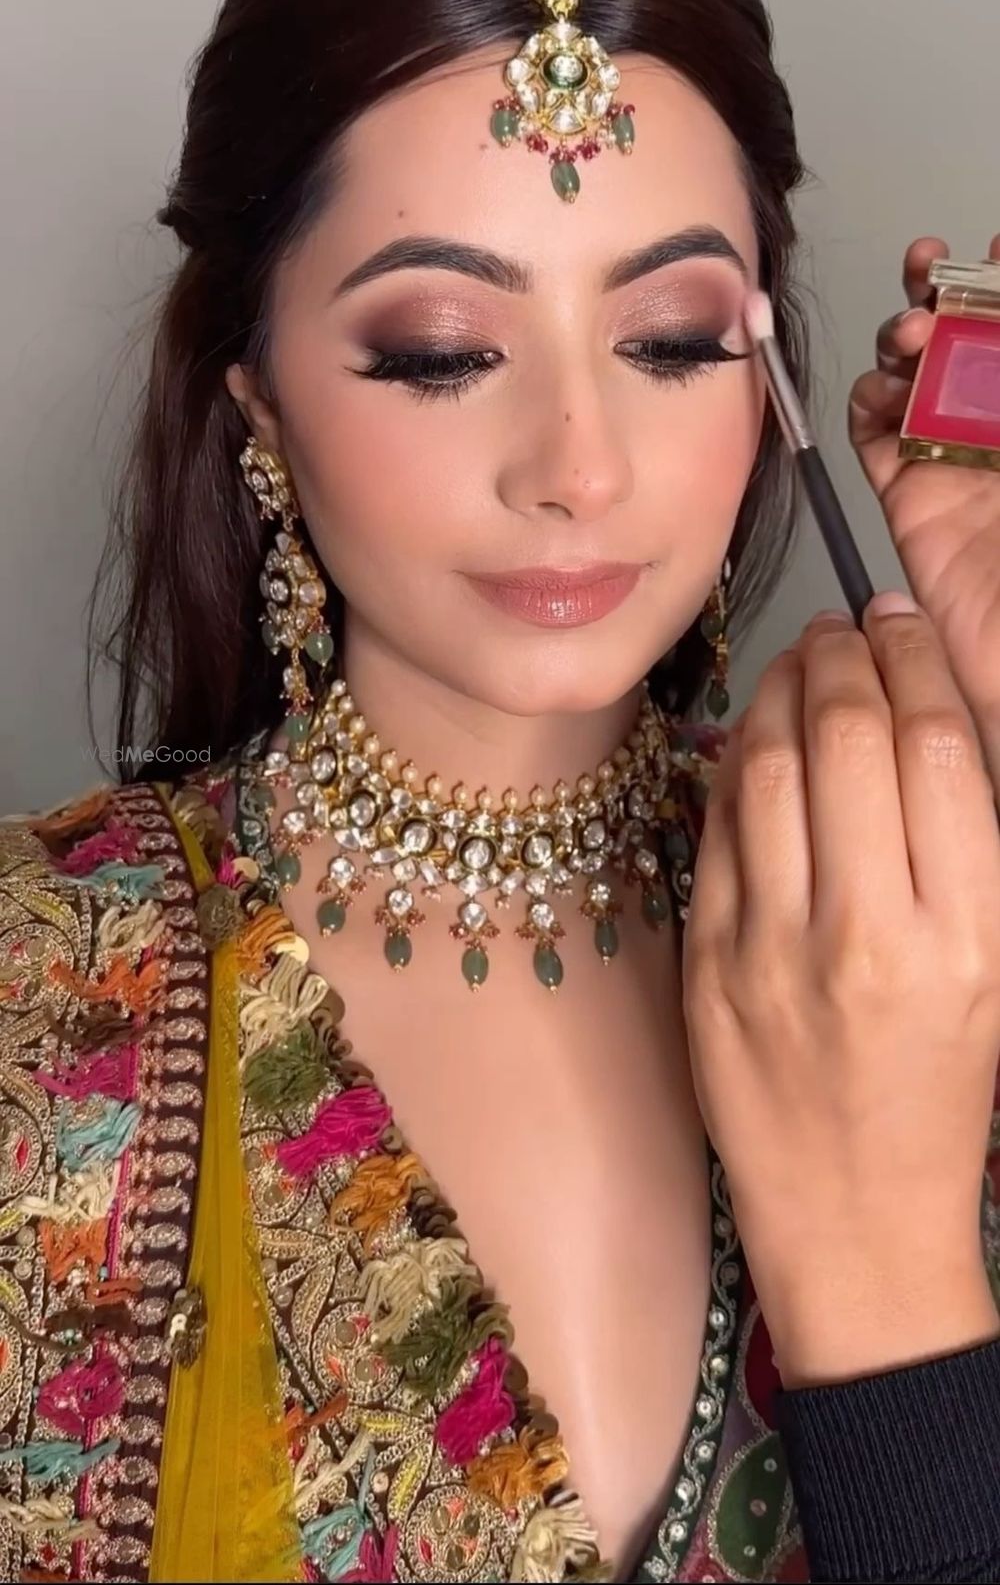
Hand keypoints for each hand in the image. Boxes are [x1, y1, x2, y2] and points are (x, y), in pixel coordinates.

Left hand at [682, 600, 999, 1388]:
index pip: (938, 747)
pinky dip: (731, 762)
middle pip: (847, 738)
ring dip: (779, 692)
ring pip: (764, 767)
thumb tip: (917, 717)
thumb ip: (958, 851)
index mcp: (966, 933)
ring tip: (798, 665)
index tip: (902, 624)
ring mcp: (774, 948)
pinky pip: (714, 829)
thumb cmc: (941, 1098)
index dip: (915, 660)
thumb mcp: (993, 972)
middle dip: (844, 656)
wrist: (856, 1221)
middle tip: (845, 631)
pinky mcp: (707, 966)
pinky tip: (751, 735)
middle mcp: (869, 933)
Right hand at [850, 236, 999, 787]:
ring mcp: (956, 458)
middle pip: (962, 338)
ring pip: (913, 375)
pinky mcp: (909, 496)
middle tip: (935, 273)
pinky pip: (873, 434)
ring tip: (911, 336)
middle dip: (941, 294)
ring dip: (902, 339)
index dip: (999, 280)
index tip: (994, 248)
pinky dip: (866, 401)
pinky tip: (880, 390)